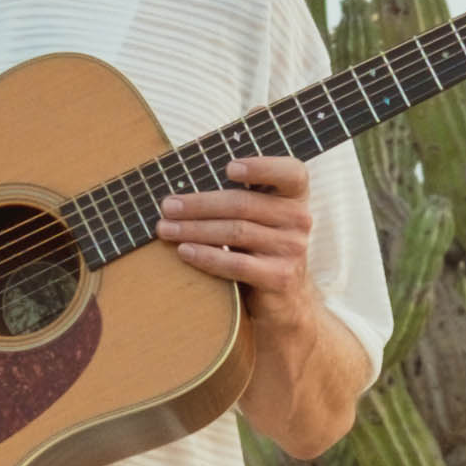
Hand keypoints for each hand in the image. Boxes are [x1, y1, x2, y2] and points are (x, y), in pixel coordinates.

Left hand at [154, 152, 322, 298]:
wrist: (285, 298)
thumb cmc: (260, 247)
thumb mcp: (259, 218)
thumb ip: (238, 197)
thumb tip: (181, 190)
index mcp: (295, 196)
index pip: (290, 172)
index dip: (262, 167)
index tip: (228, 168)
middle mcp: (299, 219)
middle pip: (244, 204)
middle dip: (200, 205)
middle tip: (168, 206)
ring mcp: (292, 249)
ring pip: (236, 232)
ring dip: (194, 230)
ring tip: (166, 229)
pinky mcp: (280, 277)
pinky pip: (237, 263)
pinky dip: (207, 256)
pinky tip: (184, 251)